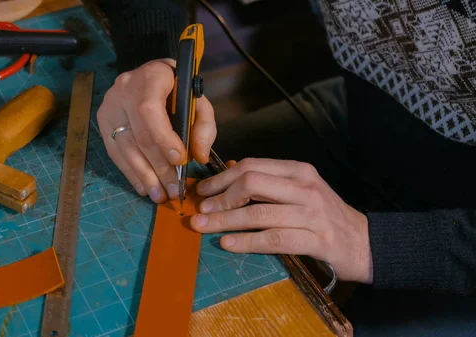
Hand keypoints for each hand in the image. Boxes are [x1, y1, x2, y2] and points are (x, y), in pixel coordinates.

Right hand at [97, 58, 215, 202]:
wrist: (149, 75)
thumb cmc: (177, 89)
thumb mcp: (198, 101)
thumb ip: (203, 127)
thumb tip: (198, 157)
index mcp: (150, 78)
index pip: (149, 112)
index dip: (163, 139)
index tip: (179, 160)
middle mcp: (123, 90)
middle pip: (138, 136)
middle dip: (157, 167)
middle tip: (173, 190)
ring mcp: (109, 107)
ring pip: (124, 148)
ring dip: (143, 176)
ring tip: (159, 195)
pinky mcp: (103, 122)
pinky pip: (115, 152)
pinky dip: (130, 172)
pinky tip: (143, 187)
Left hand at [190, 158, 372, 283]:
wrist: (365, 243)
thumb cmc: (326, 217)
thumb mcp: (300, 191)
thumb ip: (269, 182)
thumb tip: (230, 172)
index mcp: (299, 171)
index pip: (252, 166)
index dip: (222, 178)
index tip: (203, 190)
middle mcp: (305, 187)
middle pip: (252, 184)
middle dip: (220, 197)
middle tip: (201, 210)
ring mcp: (312, 213)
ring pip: (258, 213)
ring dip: (226, 221)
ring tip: (204, 227)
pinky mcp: (316, 240)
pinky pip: (273, 239)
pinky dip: (246, 242)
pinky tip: (228, 244)